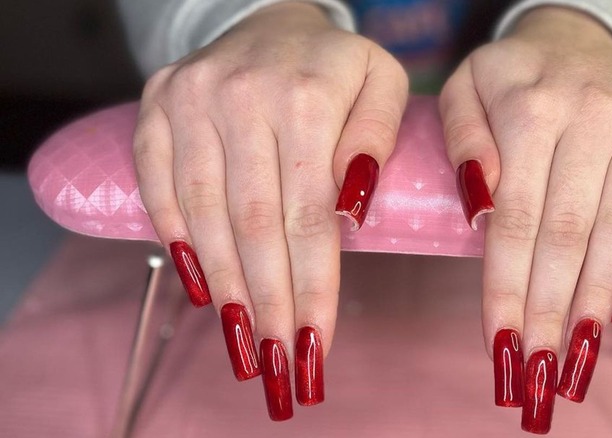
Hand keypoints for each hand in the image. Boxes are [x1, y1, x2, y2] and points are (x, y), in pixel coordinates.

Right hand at [133, 2, 407, 418]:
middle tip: (278, 360)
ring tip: (242, 337)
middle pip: (253, 224)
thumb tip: (350, 211)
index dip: (313, 286)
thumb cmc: (334, 64)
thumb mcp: (383, 83)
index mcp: (306, 96)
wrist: (268, 17)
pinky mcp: (156, 106)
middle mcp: (241, 97)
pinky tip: (200, 283)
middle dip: (267, 301)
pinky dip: (176, 238)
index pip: (310, 214)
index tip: (317, 343)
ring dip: (224, 284)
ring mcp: (189, 100)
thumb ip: (376, 141)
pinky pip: (157, 184)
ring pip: (203, 212)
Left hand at [440, 6, 611, 432]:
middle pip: (569, 233)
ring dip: (597, 299)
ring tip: (577, 352)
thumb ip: (462, 140)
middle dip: (551, 307)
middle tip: (539, 365)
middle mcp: (593, 112)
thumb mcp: (465, 88)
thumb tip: (480, 208)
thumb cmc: (512, 75)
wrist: (580, 35)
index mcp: (531, 103)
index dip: (507, 285)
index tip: (500, 341)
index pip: (517, 216)